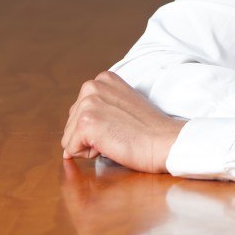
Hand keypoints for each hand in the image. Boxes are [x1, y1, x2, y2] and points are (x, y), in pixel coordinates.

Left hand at [62, 71, 185, 172]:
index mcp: (102, 80)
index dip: (98, 126)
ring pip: (69, 137)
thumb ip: (100, 110)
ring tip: (116, 137)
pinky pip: (71, 149)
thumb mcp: (123, 105)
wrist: (165, 141)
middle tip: (119, 132)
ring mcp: (88, 103)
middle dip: (90, 135)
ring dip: (90, 145)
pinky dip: (88, 154)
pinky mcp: (87, 122)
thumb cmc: (148, 130)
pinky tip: (111, 144)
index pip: (79, 112)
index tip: (121, 124)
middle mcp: (92, 86)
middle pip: (71, 124)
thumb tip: (69, 141)